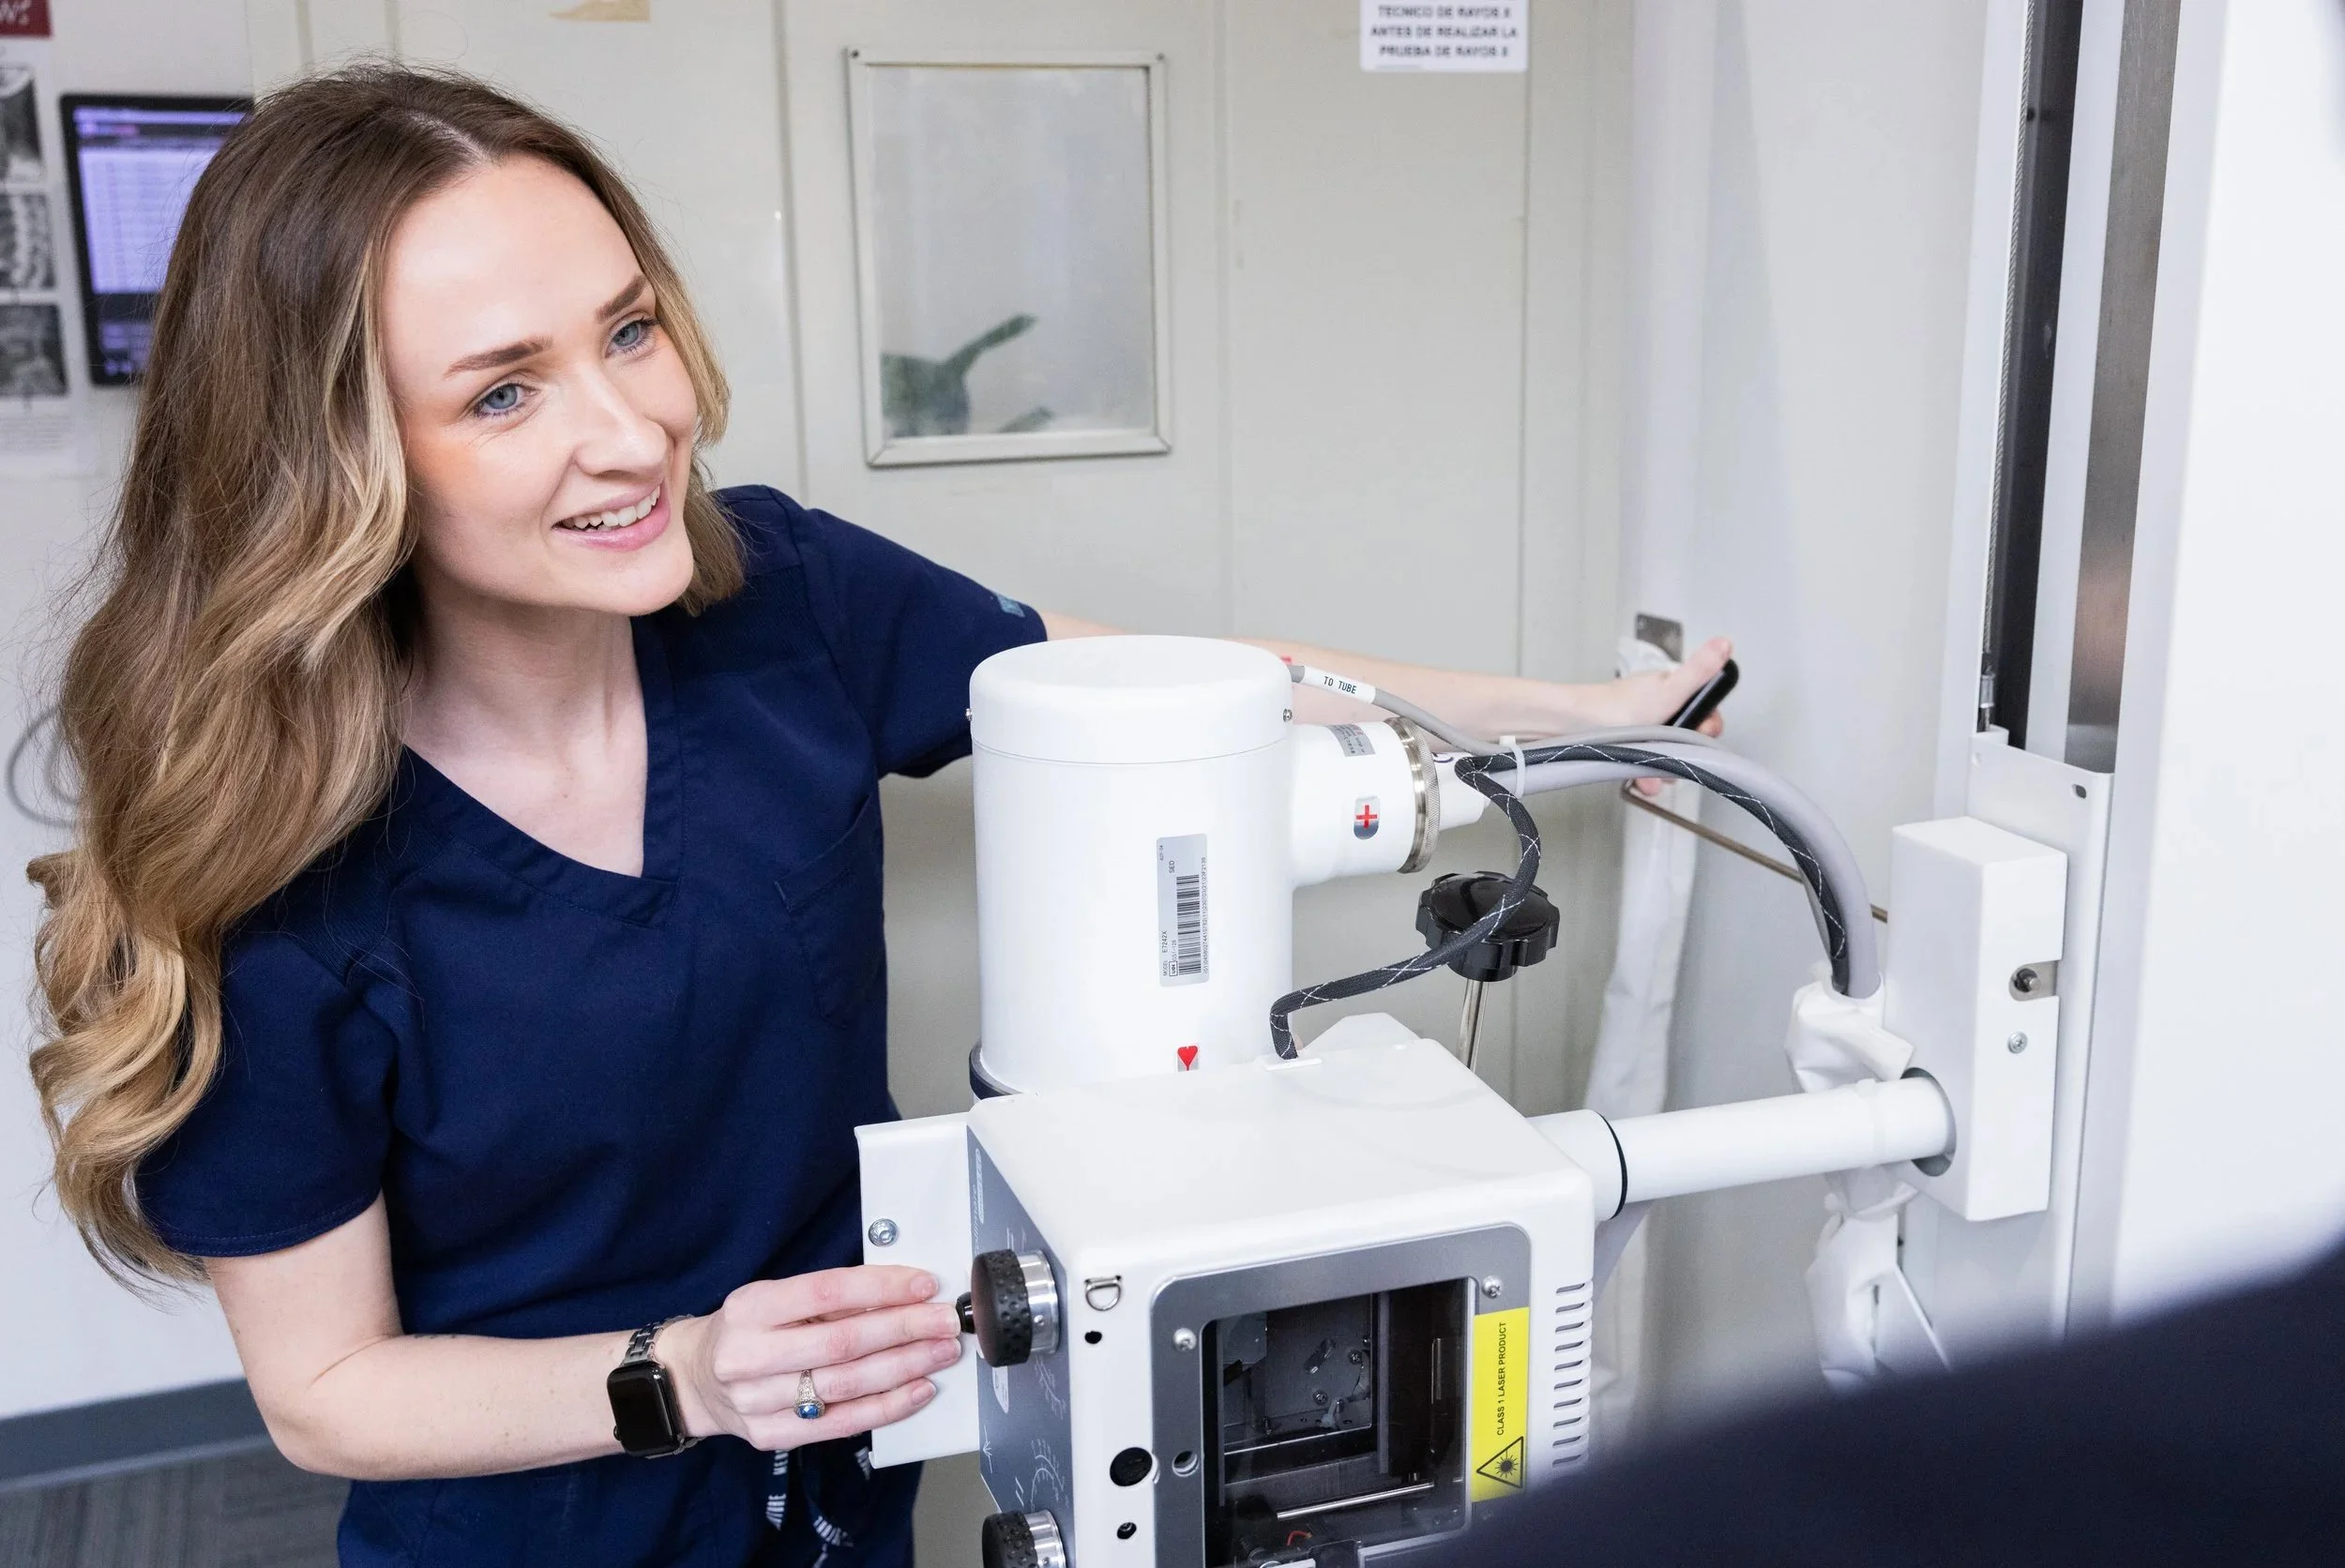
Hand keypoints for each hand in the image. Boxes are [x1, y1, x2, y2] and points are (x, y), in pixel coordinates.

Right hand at [659, 1265, 962, 1451]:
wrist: (694, 1379)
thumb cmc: (747, 1330)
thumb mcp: (774, 1297)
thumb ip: (830, 1298)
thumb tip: (903, 1294)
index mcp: (750, 1308)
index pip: (825, 1292)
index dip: (881, 1288)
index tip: (924, 1285)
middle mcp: (749, 1355)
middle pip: (842, 1342)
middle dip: (905, 1329)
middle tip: (945, 1322)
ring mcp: (758, 1401)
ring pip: (846, 1385)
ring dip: (905, 1368)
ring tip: (940, 1352)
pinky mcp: (772, 1435)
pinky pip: (841, 1423)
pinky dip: (887, 1407)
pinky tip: (918, 1390)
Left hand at [1559, 636, 1731, 798]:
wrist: (1571, 727)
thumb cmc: (1615, 708)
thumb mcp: (1667, 691)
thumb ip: (1698, 671)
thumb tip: (1724, 643)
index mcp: (1671, 691)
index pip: (1705, 712)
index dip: (1707, 728)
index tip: (1701, 737)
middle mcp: (1659, 709)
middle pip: (1687, 738)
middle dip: (1684, 754)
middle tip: (1674, 759)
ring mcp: (1642, 729)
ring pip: (1667, 755)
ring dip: (1664, 770)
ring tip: (1654, 773)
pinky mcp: (1627, 748)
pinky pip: (1645, 766)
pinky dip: (1646, 776)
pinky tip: (1643, 782)